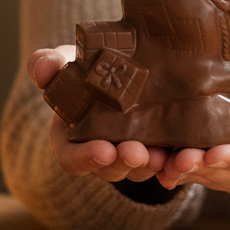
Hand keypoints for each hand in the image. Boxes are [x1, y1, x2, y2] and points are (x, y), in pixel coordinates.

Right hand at [27, 45, 168, 182]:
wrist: (118, 61)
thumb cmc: (83, 65)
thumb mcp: (63, 62)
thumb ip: (48, 64)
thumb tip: (43, 70)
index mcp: (72, 139)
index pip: (73, 159)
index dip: (87, 159)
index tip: (103, 150)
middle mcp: (102, 153)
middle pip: (111, 168)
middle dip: (124, 162)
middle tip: (137, 153)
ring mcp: (131, 152)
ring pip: (141, 168)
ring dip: (152, 164)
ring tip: (163, 153)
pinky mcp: (158, 144)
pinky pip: (167, 158)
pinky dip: (175, 158)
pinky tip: (186, 151)